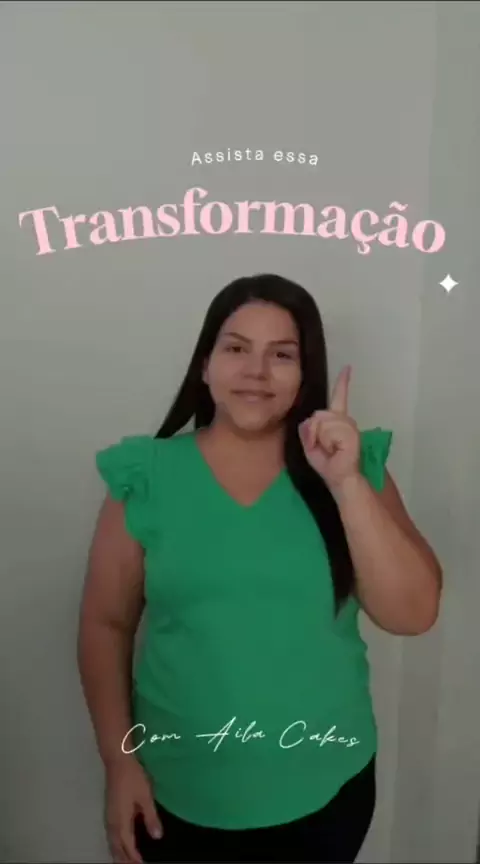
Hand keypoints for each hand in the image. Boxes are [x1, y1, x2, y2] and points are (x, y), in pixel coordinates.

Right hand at [104, 756, 162, 863]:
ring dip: (118, 853)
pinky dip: (115, 844)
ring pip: (111, 841)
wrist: (118, 761)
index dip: (134, 858)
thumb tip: (157, 836)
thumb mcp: (146, 797)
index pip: (128, 846)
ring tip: (125, 861)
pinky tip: (120, 843)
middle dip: (124, 860)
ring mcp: (109, 816)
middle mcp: (112, 821)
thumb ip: (151, 817)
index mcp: (121, 820)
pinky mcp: (109, 810)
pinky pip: (110, 834)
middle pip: (116, 847)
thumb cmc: (133, 778)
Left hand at [298, 365, 360, 492]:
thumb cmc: (328, 464)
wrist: (340, 478)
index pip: (339, 398)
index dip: (343, 382)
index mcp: (337, 420)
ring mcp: (350, 427)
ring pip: (324, 422)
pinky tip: (336, 450)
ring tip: (331, 450)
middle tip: (324, 448)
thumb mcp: (310, 444)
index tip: (347, 368)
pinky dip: (327, 441)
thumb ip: (308, 429)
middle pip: (320, 414)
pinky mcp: (352, 435)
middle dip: (315, 432)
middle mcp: (346, 420)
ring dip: (321, 438)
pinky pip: (330, 431)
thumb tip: (314, 418)